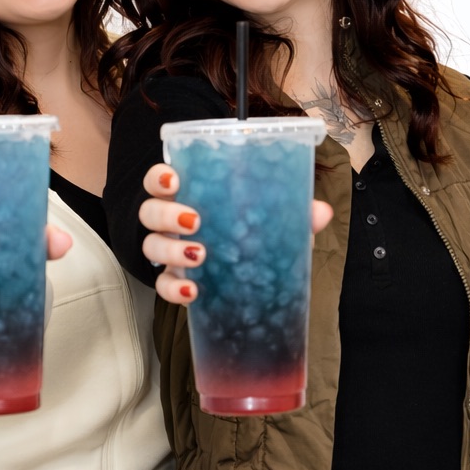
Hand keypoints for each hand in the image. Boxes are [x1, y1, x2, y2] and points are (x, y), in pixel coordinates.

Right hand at [138, 162, 334, 305]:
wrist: (238, 275)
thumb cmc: (245, 233)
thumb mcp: (267, 220)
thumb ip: (291, 213)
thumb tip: (320, 212)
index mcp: (186, 195)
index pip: (159, 180)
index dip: (159, 178)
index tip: (175, 180)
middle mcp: (169, 222)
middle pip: (150, 212)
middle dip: (166, 215)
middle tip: (195, 221)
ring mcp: (167, 253)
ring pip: (151, 247)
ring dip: (171, 251)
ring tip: (199, 256)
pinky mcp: (173, 282)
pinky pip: (163, 287)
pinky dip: (174, 289)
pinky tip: (193, 291)